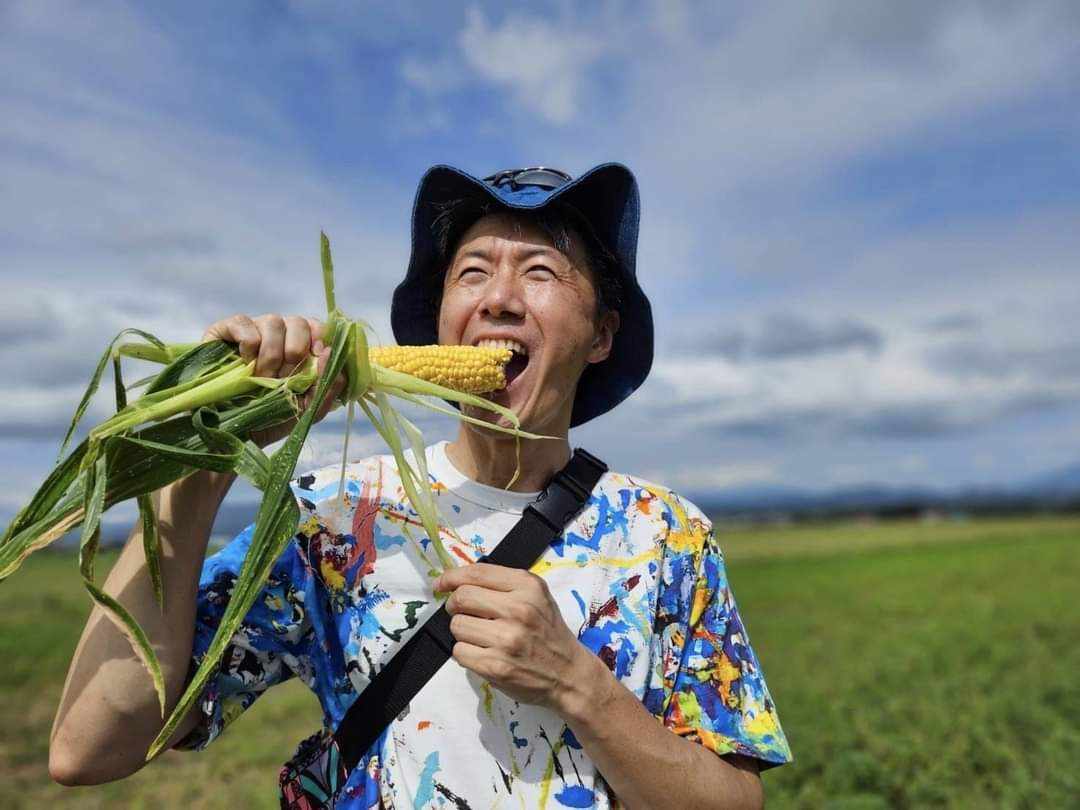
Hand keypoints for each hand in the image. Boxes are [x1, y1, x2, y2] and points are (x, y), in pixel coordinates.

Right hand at [202, 313, 346, 446]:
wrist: (228, 432)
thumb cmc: (268, 419)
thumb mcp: (305, 409)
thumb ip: (326, 386)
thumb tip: (330, 353)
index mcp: (299, 349)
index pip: (318, 327)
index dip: (320, 338)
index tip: (318, 356)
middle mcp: (278, 335)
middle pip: (298, 321)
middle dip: (295, 352)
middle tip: (283, 378)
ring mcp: (252, 330)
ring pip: (273, 321)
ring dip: (271, 354)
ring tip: (261, 378)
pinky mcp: (224, 331)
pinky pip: (244, 322)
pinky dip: (248, 344)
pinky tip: (243, 364)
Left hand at [434, 563, 593, 710]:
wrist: (569, 674)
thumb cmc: (548, 632)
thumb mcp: (536, 596)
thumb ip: (502, 585)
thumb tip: (456, 581)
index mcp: (527, 587)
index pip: (476, 573)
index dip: (451, 577)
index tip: (441, 584)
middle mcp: (518, 610)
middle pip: (461, 598)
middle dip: (454, 606)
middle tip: (463, 613)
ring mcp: (507, 639)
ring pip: (457, 626)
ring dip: (462, 632)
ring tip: (481, 637)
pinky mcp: (496, 666)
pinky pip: (459, 652)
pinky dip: (465, 653)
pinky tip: (483, 653)